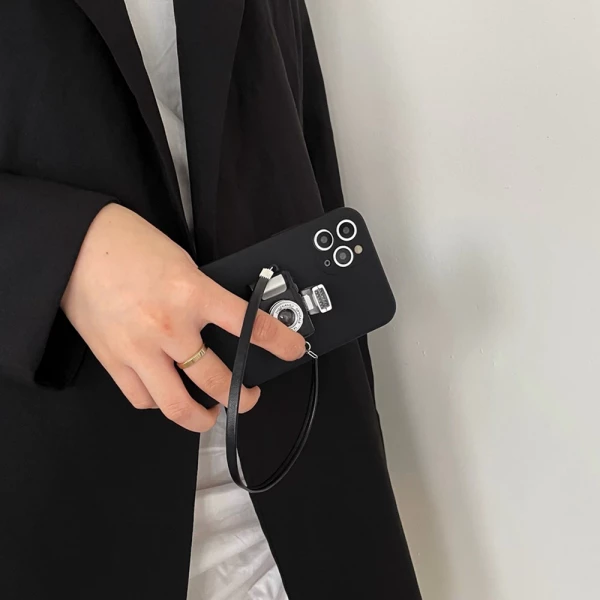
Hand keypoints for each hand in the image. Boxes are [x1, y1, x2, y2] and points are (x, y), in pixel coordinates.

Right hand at [61, 204, 304, 431]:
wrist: (76, 244)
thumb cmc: (129, 245)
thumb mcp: (183, 263)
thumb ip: (205, 295)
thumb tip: (226, 320)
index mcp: (192, 293)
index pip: (249, 324)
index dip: (279, 341)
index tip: (294, 349)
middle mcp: (169, 326)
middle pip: (217, 381)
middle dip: (242, 398)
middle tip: (249, 397)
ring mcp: (140, 349)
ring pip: (177, 405)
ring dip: (200, 417)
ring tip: (209, 414)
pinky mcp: (113, 360)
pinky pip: (142, 398)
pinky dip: (159, 403)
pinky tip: (167, 395)